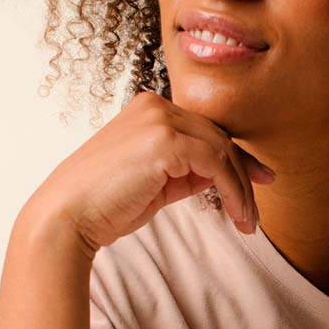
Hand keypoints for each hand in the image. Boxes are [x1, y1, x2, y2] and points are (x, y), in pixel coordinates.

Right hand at [30, 90, 275, 252]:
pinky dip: (233, 190)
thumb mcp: (155, 183)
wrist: (68, 216)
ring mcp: (160, 119)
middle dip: (244, 176)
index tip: (260, 181)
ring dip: (242, 189)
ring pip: (222, 150)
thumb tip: (220, 176)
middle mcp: (155, 106)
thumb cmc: (105, 205)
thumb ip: (186, 172)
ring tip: (248, 222)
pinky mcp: (165, 139)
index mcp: (149, 110)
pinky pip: (216, 163)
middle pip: (219, 138)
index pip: (205, 131)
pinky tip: (238, 215)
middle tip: (256, 212)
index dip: (237, 158)